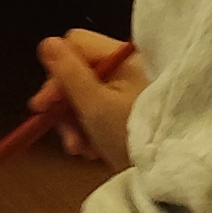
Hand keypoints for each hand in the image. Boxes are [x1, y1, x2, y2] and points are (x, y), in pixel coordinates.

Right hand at [38, 28, 141, 168]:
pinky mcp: (128, 110)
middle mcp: (126, 67)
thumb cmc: (131, 135)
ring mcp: (128, 89)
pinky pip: (99, 110)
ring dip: (75, 123)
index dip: (55, 74)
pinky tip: (92, 151)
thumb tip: (47, 42)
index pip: (74, 46)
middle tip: (65, 136)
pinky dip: (91, 129)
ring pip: (85, 94)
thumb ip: (68, 73)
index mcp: (121, 57)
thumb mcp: (94, 105)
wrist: (167, 170)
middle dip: (64, 106)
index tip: (44, 106)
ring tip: (81, 149)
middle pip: (78, 71)